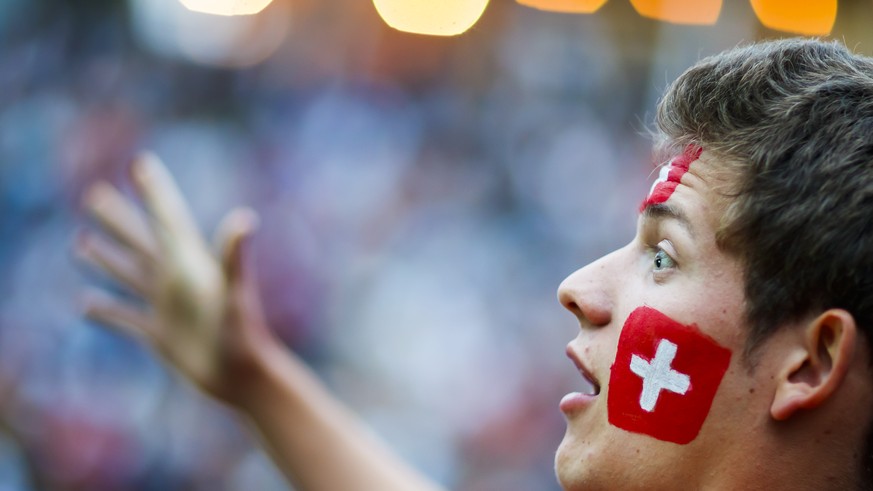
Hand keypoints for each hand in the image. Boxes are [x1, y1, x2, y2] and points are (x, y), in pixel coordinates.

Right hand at [77, 152, 274, 404]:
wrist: (244, 376)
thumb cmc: (243, 333)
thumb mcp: (235, 291)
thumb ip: (234, 256)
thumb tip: (245, 219)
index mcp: (191, 263)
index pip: (168, 218)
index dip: (155, 190)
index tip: (141, 162)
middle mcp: (177, 280)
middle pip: (141, 241)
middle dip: (119, 218)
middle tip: (94, 194)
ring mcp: (168, 307)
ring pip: (130, 274)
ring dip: (106, 258)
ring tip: (81, 242)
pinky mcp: (160, 334)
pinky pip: (126, 319)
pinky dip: (106, 312)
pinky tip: (85, 305)